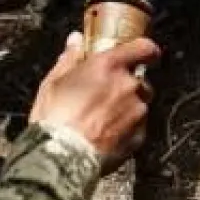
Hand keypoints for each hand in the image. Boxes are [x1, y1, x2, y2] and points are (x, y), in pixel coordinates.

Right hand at [29, 32, 158, 171]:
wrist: (62, 157)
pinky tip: (105, 135)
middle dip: (126, 87)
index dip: (147, 50)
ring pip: (139, 104)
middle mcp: (128, 85)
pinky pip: (138, 127)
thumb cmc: (55, 119)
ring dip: (126, 109)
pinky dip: (127, 129)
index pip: (143, 48)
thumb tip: (75, 41)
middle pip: (139, 80)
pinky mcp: (139, 136)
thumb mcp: (53, 82)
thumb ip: (69, 58)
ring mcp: (136, 111)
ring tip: (101, 121)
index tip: (146, 54)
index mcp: (108, 66)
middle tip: (104, 97)